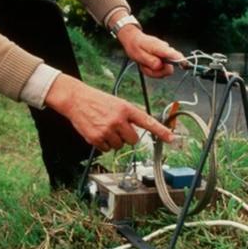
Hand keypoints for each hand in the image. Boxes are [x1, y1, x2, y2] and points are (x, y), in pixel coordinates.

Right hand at [45, 74, 173, 151]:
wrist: (76, 99)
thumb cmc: (97, 101)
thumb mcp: (117, 103)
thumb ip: (129, 116)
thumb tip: (138, 131)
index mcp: (126, 108)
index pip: (147, 121)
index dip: (161, 131)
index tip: (171, 138)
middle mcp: (119, 119)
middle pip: (133, 140)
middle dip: (126, 136)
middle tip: (117, 127)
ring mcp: (107, 130)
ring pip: (119, 146)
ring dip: (114, 140)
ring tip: (104, 126)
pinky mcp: (96, 138)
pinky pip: (107, 149)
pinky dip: (103, 144)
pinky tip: (98, 132)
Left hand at [117, 25, 183, 77]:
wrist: (133, 39)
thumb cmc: (135, 46)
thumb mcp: (139, 54)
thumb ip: (150, 61)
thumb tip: (160, 66)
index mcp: (160, 48)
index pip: (174, 54)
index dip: (181, 60)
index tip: (185, 65)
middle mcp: (165, 50)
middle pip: (169, 68)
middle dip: (157, 72)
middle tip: (145, 67)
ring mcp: (165, 54)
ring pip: (164, 70)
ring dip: (153, 71)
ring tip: (143, 64)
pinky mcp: (164, 58)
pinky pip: (160, 69)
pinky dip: (152, 70)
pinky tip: (146, 64)